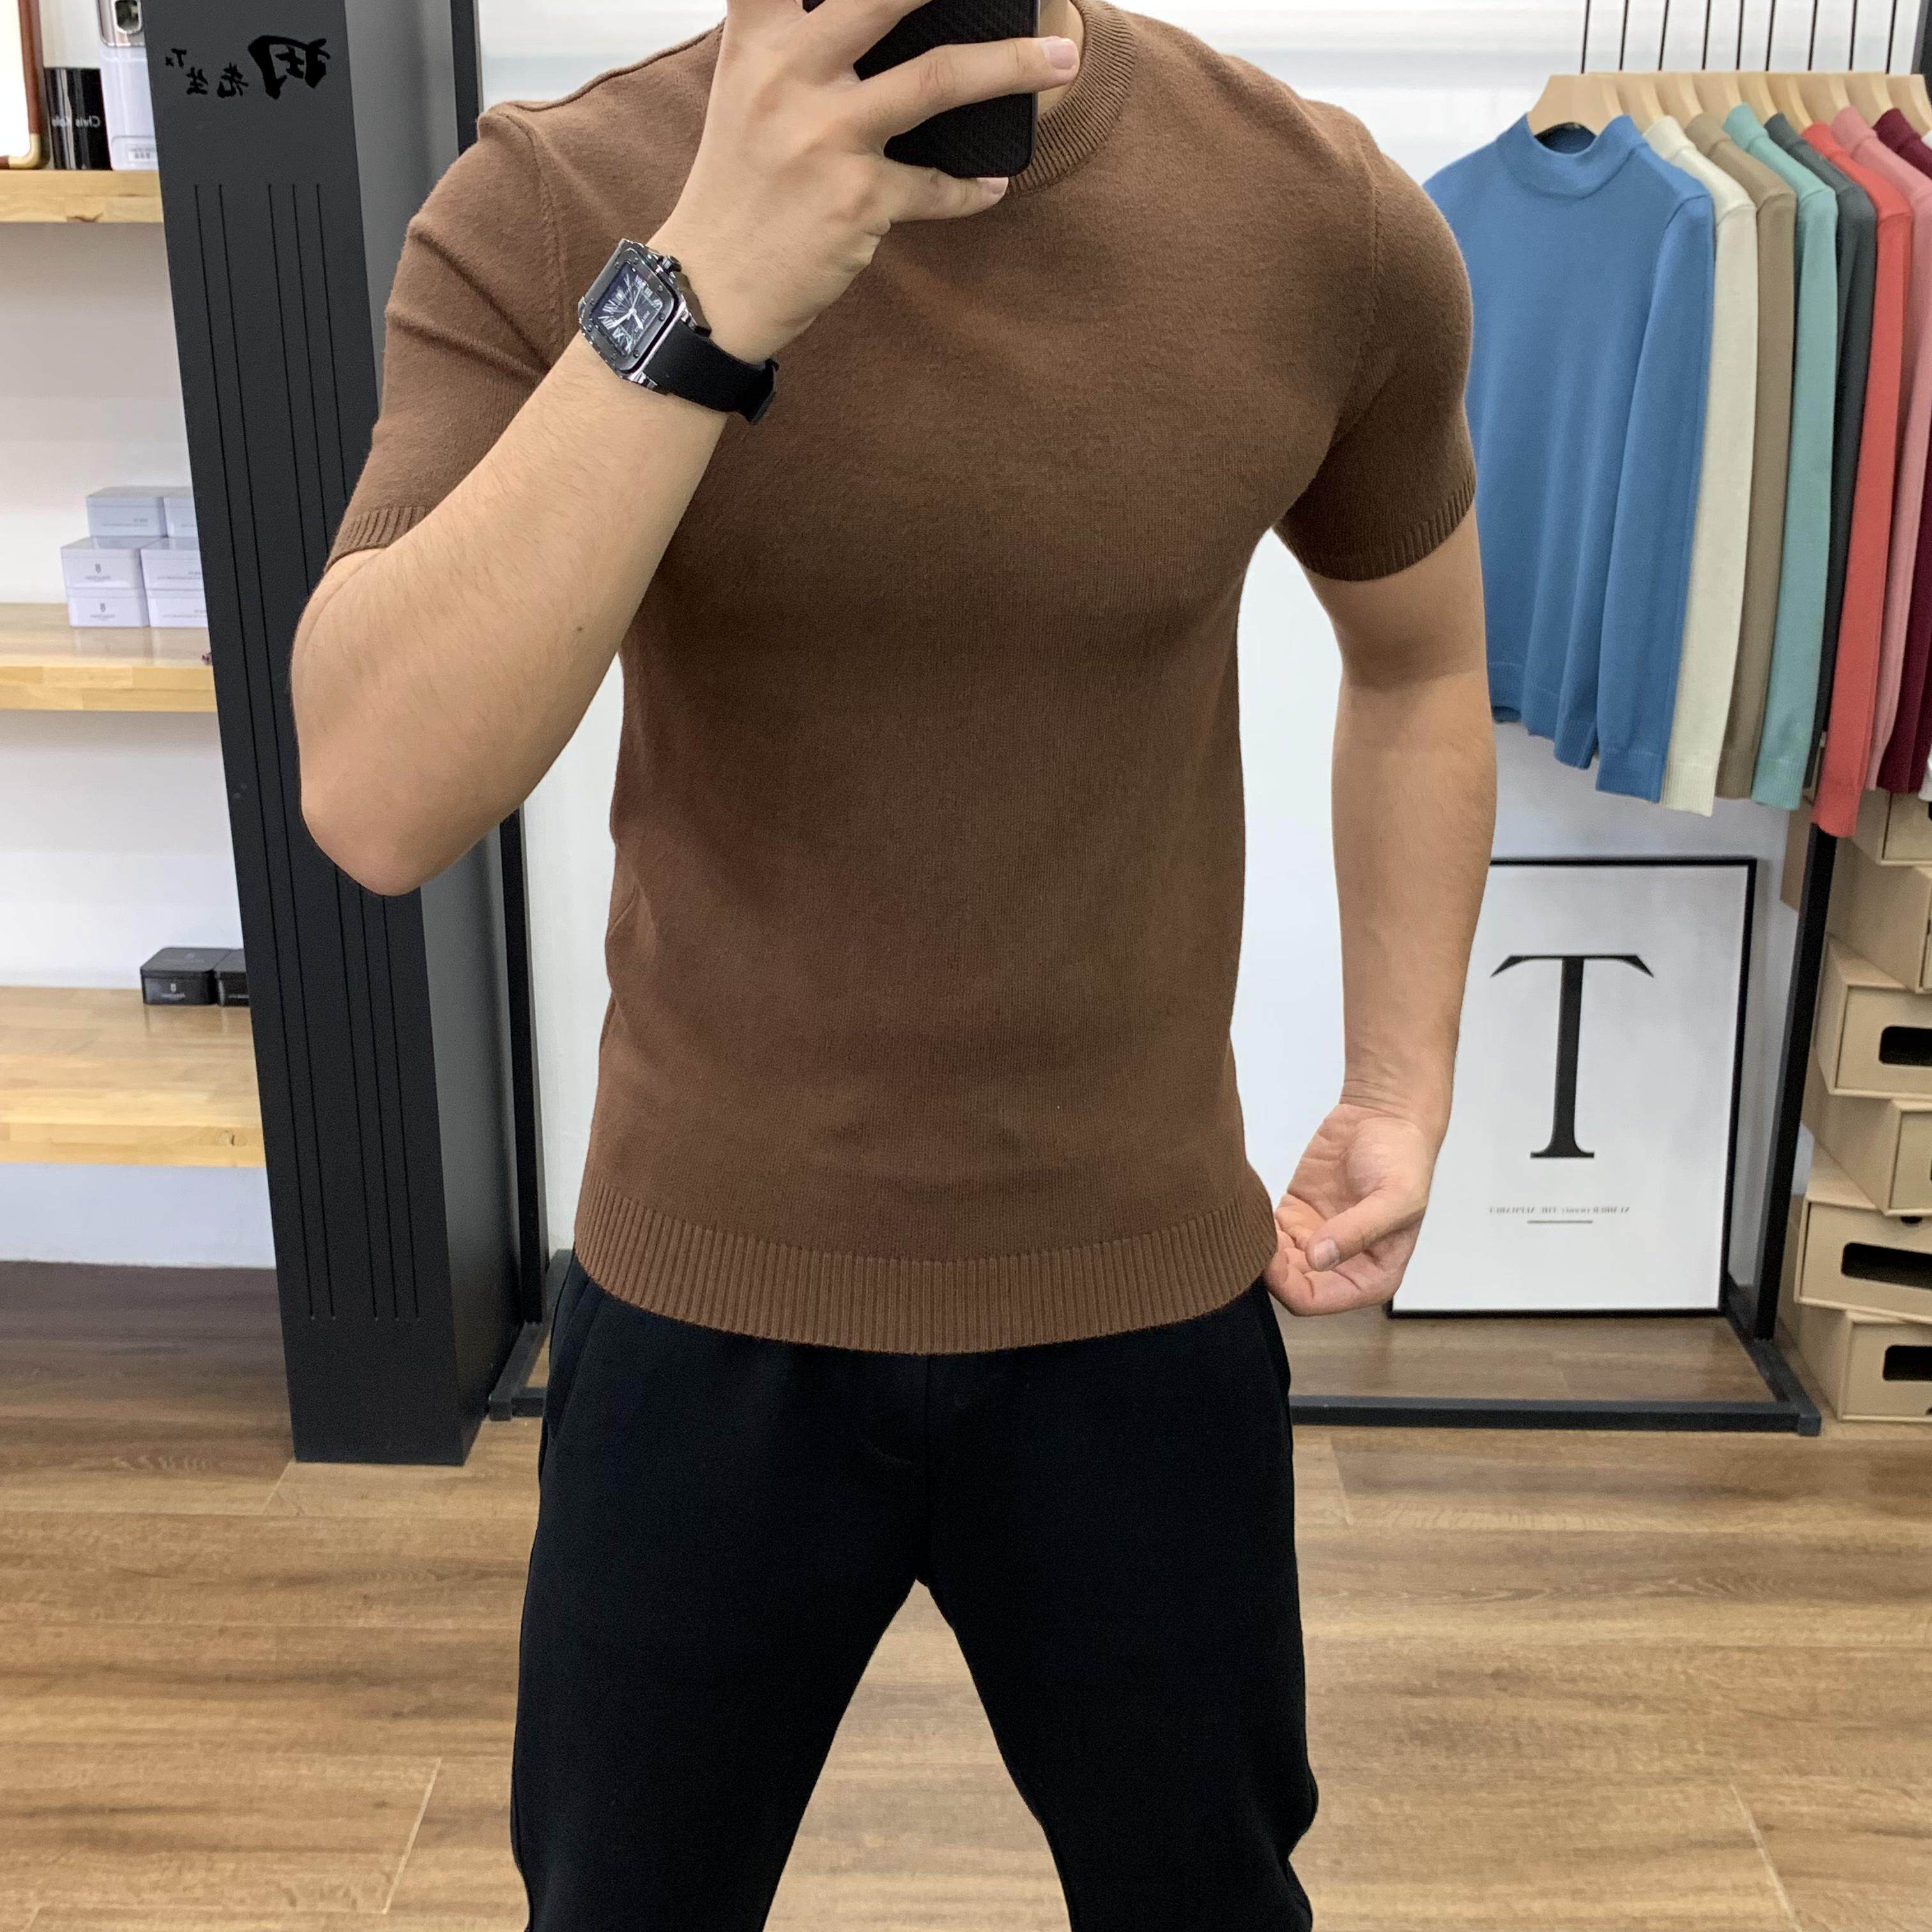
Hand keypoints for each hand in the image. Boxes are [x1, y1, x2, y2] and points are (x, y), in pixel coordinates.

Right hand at [651, 0, 1077, 360]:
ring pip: (937, 79)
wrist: (710, 289)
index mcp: (758, 41)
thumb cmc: (740, 187)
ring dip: (1012, 66)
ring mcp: (825, 139)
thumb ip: (800, 43)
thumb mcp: (749, 93)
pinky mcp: (856, 200)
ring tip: (1061, 59)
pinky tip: (989, 185)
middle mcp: (788, 77)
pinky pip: (937, 187)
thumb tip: (885, 20)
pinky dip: (970, 188)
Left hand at [1264, 1102, 1439, 1316]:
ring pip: (1274, 1264)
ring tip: (1254, 1223)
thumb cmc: (1403, 1160)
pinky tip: (1254, 1211)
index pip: (1317, 1300)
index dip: (1289, 1285)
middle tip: (1256, 1237)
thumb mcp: (1394, 1197)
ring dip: (1260, 1249)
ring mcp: (1315, 1241)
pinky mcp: (1296, 1217)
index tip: (1273, 1258)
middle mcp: (1342, 1266)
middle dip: (1270, 1268)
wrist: (1384, 1117)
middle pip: (1290, 1285)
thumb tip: (1320, 1258)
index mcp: (1373, 1276)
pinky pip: (1266, 1235)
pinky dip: (1255, 1227)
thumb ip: (1358, 1231)